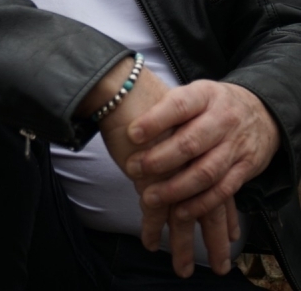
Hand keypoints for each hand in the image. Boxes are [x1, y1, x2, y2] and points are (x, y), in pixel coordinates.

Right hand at [91, 64, 236, 275]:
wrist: (122, 87)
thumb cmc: (144, 97)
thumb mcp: (175, 118)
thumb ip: (182, 140)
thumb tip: (182, 158)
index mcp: (204, 145)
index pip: (222, 185)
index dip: (226, 214)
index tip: (231, 235)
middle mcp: (194, 159)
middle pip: (208, 208)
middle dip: (213, 239)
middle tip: (219, 264)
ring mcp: (174, 170)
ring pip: (183, 217)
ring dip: (181, 244)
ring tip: (180, 267)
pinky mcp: (150, 176)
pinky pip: (152, 211)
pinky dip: (150, 229)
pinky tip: (148, 242)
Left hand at [125, 80, 279, 263]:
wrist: (261, 111)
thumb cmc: (212, 105)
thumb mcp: (194, 93)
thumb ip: (168, 106)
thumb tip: (128, 121)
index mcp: (205, 95)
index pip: (179, 105)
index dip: (155, 120)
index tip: (131, 134)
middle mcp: (223, 118)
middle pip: (191, 142)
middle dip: (160, 159)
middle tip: (132, 169)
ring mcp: (236, 144)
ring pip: (206, 171)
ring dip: (176, 188)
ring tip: (149, 198)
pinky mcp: (246, 168)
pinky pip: (223, 190)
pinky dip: (200, 204)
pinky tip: (180, 212)